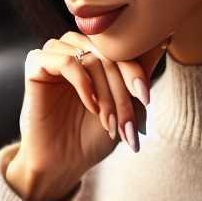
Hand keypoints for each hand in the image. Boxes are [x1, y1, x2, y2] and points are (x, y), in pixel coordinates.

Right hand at [8, 33, 166, 200]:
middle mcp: (75, 46)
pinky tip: (89, 106)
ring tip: (107, 120)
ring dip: (105, 91)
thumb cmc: (95, 135)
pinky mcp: (36, 65)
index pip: (122, 46)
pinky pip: (66, 61)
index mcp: (96, 51)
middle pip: (109, 51)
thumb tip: (166, 37)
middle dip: (122, 89)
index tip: (146, 99)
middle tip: (125, 122)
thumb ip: (141, 72)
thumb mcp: (128, 104)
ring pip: (90, 56)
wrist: (65, 163)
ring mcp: (55, 53)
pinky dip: (83, 84)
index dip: (137, 71)